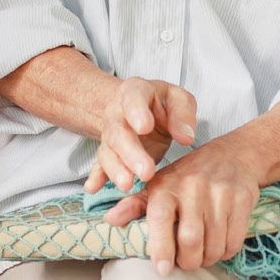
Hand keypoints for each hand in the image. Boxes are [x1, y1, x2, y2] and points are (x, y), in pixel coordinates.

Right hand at [82, 75, 196, 195]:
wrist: (138, 109)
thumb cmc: (161, 104)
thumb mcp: (178, 100)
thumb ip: (183, 114)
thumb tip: (186, 137)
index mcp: (135, 92)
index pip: (133, 99)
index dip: (137, 112)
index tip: (145, 127)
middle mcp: (116, 113)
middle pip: (118, 132)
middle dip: (130, 152)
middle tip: (146, 171)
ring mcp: (110, 134)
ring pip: (108, 151)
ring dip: (116, 169)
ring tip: (127, 185)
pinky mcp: (109, 153)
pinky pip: (100, 164)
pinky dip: (97, 176)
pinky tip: (93, 187)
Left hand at [104, 136, 263, 272]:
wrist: (232, 156)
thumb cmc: (188, 177)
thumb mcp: (158, 185)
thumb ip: (134, 205)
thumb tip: (110, 221)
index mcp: (166, 185)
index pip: (160, 219)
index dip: (161, 248)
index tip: (163, 269)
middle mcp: (192, 187)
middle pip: (190, 239)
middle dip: (189, 261)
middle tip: (187, 263)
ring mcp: (219, 193)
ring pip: (214, 244)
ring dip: (208, 259)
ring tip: (203, 255)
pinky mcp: (241, 199)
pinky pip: (234, 240)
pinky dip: (226, 252)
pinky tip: (220, 246)